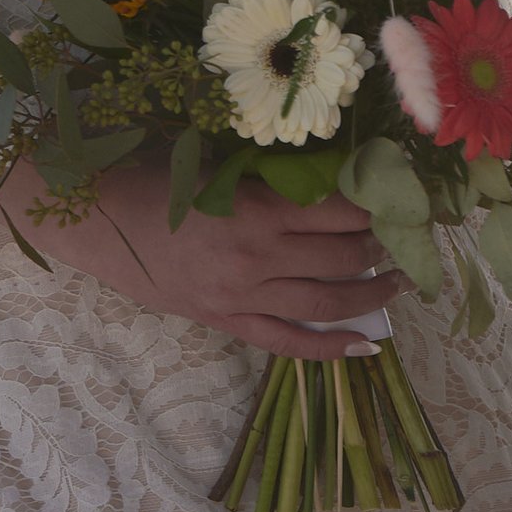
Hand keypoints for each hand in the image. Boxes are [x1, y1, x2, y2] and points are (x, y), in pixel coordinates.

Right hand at [0, 156, 404, 359]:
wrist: (99, 222)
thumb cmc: (157, 178)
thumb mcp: (219, 162)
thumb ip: (273, 171)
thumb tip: (331, 171)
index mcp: (258, 210)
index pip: (338, 211)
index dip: (378, 205)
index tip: (406, 195)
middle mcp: (259, 260)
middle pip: (341, 257)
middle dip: (383, 246)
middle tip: (411, 234)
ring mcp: (244, 298)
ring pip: (326, 303)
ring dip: (372, 294)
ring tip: (402, 283)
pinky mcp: (228, 323)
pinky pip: (289, 344)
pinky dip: (331, 350)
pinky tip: (368, 346)